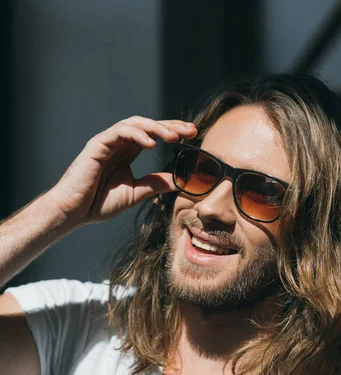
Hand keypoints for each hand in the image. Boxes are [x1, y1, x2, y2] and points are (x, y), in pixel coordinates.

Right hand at [48, 116, 196, 224]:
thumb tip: (180, 181)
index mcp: (127, 152)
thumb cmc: (99, 203)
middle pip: (148, 126)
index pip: (153, 136)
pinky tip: (151, 143)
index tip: (192, 136)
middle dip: (170, 126)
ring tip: (173, 137)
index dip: (173, 132)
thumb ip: (155, 184)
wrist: (75, 211)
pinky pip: (119, 132)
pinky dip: (136, 134)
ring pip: (135, 124)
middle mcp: (119, 144)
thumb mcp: (136, 193)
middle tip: (190, 131)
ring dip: (156, 128)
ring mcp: (108, 142)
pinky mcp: (97, 144)